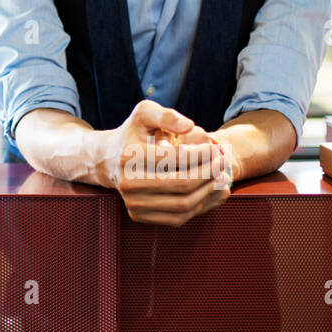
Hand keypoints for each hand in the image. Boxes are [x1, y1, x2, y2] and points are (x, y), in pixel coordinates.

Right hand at [100, 100, 231, 225]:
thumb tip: (189, 126)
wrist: (109, 160)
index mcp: (128, 156)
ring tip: (220, 177)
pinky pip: (178, 218)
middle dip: (209, 173)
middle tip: (222, 162)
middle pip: (182, 184)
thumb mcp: (144, 113)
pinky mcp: (139, 216)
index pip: (175, 158)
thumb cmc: (133, 134)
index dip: (200, 154)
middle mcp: (128, 183)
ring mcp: (133, 203)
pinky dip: (200, 207)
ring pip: (183, 205)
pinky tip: (210, 192)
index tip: (214, 148)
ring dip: (208, 192)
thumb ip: (166, 115)